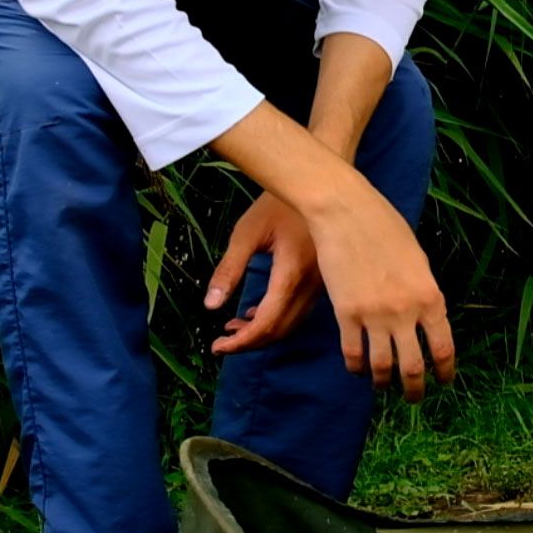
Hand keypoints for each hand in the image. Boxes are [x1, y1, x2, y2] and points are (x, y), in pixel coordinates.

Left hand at [205, 193, 321, 354]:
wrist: (317, 186)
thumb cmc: (278, 204)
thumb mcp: (246, 233)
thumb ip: (229, 270)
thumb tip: (210, 306)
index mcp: (292, 272)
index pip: (268, 322)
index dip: (242, 341)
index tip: (217, 347)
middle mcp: (312, 284)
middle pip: (281, 329)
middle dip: (249, 342)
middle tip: (220, 343)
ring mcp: (321, 284)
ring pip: (292, 324)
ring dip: (262, 332)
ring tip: (231, 328)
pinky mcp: (323, 280)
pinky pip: (300, 311)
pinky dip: (276, 320)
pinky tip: (254, 313)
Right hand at [302, 179, 455, 402]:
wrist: (347, 213)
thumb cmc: (386, 229)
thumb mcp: (418, 261)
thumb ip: (423, 293)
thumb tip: (425, 318)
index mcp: (430, 297)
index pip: (443, 348)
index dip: (444, 372)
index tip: (443, 382)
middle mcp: (405, 312)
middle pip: (413, 367)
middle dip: (415, 389)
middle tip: (414, 398)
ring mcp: (374, 315)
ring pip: (382, 367)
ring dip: (384, 383)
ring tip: (384, 388)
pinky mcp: (345, 314)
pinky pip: (353, 353)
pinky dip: (357, 368)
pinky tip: (358, 370)